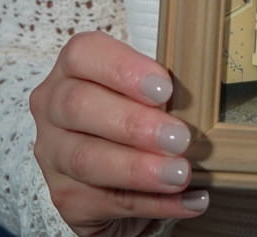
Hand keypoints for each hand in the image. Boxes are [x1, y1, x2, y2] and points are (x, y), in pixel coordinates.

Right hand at [28, 30, 207, 233]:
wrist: (117, 179)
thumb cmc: (137, 120)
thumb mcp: (147, 95)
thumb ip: (161, 93)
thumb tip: (202, 102)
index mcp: (73, 70)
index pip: (83, 54)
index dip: (123, 69)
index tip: (165, 88)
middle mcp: (54, 109)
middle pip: (79, 106)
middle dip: (133, 123)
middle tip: (178, 137)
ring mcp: (53, 155)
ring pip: (87, 159)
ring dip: (140, 168)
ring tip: (182, 173)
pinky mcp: (66, 197)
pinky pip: (107, 201)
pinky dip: (154, 202)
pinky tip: (188, 200)